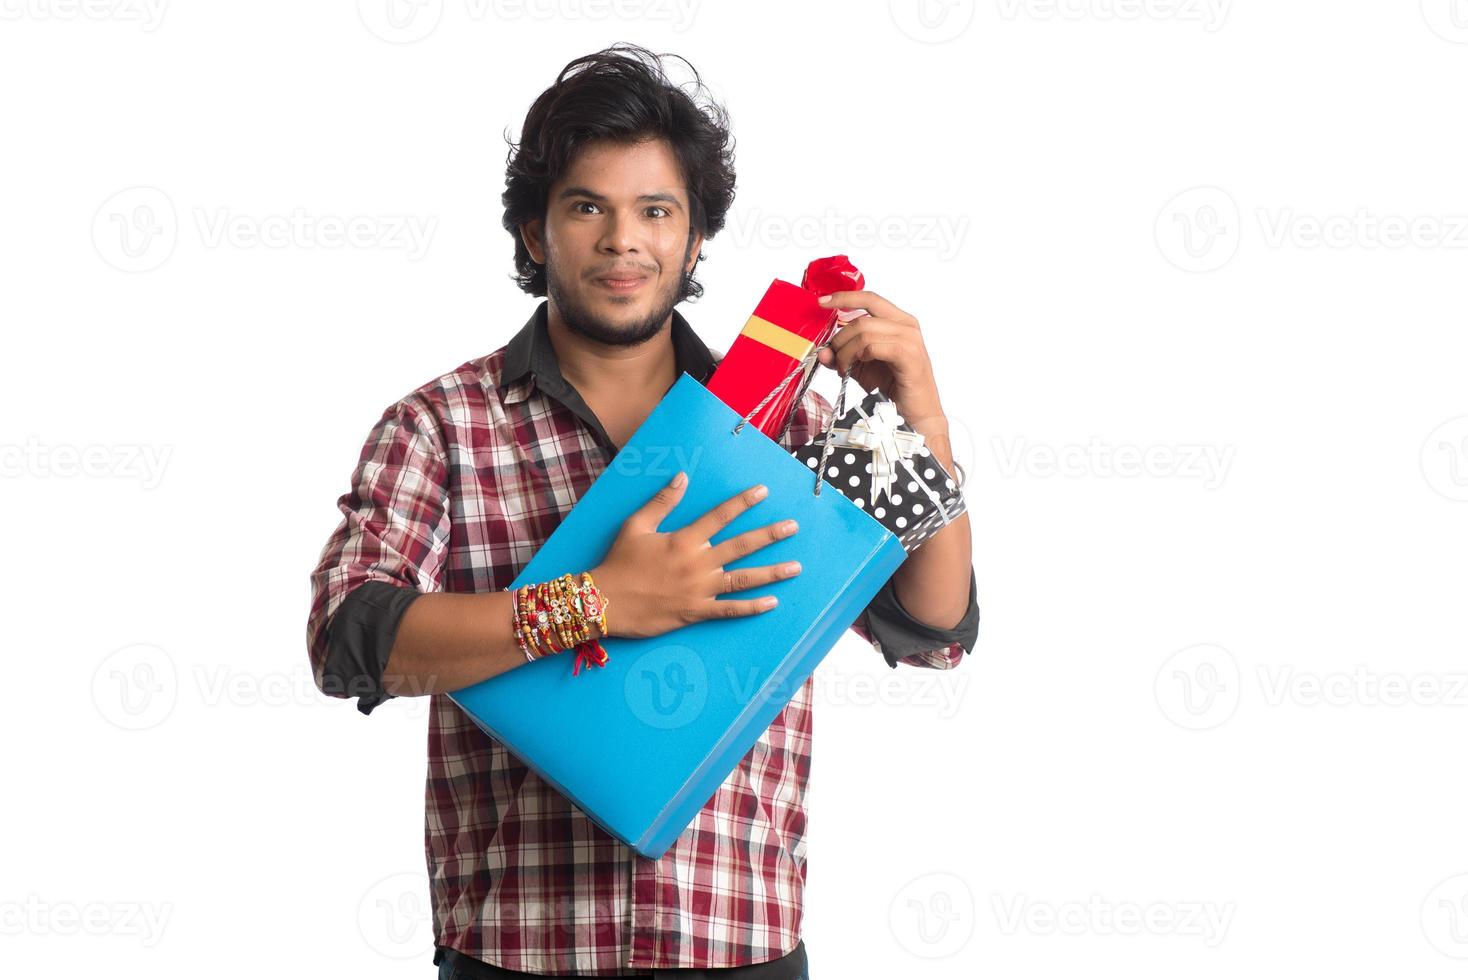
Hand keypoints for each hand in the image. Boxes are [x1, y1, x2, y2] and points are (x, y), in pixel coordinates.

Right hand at [591, 471, 801, 638]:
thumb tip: (682, 477)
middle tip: (793, 527)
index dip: (743, 502)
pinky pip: (729, 610)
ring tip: (795, 567)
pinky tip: (772, 602)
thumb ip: (661, 502)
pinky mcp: (695, 612)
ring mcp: (699, 589)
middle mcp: (697, 562)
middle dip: (770, 535)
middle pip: (742, 545)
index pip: (720, 515)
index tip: (763, 491)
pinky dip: (752, 607)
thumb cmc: (619, 562)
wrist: (605, 601)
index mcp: (683, 539)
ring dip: (771, 572)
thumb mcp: (635, 525)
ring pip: (743, 579)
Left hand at [815, 290, 947, 434]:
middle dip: (840, 339)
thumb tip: (822, 351)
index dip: (844, 298)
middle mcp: (906, 325)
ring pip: (864, 331)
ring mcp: (910, 339)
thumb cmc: (893, 388)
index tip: (822, 302)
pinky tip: (855, 367)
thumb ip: (842, 356)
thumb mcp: (861, 368)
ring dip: (846, 351)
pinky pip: (873, 346)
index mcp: (898, 321)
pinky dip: (857, 356)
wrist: (917, 414)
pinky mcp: (909, 355)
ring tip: (843, 368)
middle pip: (861, 318)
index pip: (869, 298)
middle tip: (834, 359)